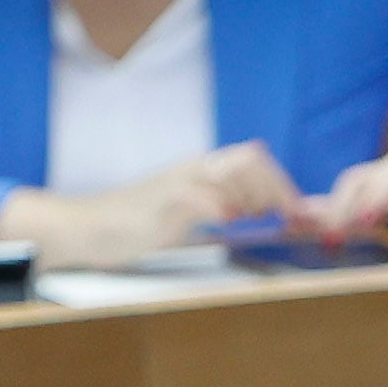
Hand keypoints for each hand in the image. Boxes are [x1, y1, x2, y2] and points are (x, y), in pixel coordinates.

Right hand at [0, 142, 299, 269]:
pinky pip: (199, 197)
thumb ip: (218, 209)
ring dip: (254, 196)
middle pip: (250, 159)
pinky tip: (229, 222)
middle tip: (286, 216)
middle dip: (277, 187)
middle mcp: (194, 169)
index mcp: (202, 170)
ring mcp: (178, 183)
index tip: (296, 210)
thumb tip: (253, 213)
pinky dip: (220, 208)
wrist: (91, 227)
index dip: (281, 182)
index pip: (253, 159)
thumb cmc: (138, 225)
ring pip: (230, 172)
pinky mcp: (162, 202)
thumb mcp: (187, 216)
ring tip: (254, 219)